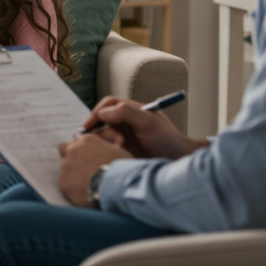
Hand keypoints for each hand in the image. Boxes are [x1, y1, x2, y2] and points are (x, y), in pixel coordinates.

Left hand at [57, 134, 129, 207]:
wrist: (117, 187)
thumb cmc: (122, 169)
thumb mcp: (117, 150)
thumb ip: (103, 146)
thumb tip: (99, 149)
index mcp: (87, 140)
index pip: (76, 141)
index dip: (81, 150)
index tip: (86, 158)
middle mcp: (73, 150)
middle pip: (64, 150)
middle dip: (70, 157)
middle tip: (82, 169)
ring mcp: (66, 166)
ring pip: (65, 168)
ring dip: (73, 174)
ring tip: (87, 183)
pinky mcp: (63, 182)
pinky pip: (65, 184)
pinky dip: (73, 188)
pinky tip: (84, 192)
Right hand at [82, 96, 205, 160]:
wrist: (176, 161)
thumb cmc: (166, 139)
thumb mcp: (148, 121)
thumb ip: (125, 112)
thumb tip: (102, 113)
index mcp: (130, 110)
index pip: (107, 104)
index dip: (96, 113)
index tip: (88, 126)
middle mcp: (124, 121)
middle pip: (101, 119)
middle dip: (96, 129)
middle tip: (91, 141)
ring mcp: (122, 136)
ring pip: (102, 135)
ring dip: (103, 142)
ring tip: (115, 149)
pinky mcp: (121, 150)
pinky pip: (106, 148)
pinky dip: (104, 151)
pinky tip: (110, 157)